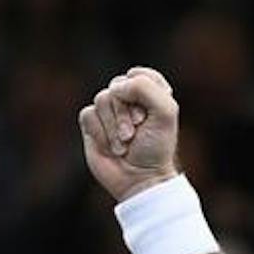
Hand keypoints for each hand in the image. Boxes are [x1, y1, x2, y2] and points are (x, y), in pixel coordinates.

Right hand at [78, 67, 181, 202]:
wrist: (139, 179)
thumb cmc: (156, 148)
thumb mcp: (165, 114)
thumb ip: (145, 88)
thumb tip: (114, 88)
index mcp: (150, 93)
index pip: (139, 75)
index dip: (141, 93)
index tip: (150, 115)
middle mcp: (128, 99)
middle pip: (117, 86)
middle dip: (126, 113)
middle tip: (136, 133)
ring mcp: (108, 110)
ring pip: (101, 99)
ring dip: (114, 127)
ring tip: (125, 144)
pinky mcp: (91, 123)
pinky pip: (88, 114)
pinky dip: (101, 134)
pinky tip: (111, 147)